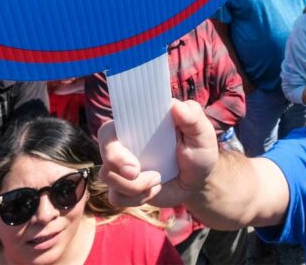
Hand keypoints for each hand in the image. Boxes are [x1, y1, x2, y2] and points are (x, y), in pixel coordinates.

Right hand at [98, 99, 218, 207]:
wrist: (198, 181)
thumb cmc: (198, 150)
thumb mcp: (201, 132)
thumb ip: (192, 116)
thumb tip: (175, 106)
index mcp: (137, 125)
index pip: (111, 127)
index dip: (111, 138)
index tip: (131, 152)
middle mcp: (125, 144)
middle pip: (104, 148)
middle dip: (116, 162)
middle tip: (136, 172)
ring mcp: (121, 168)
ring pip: (108, 176)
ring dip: (135, 185)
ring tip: (158, 180)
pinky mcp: (124, 189)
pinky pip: (117, 197)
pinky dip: (137, 198)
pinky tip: (154, 189)